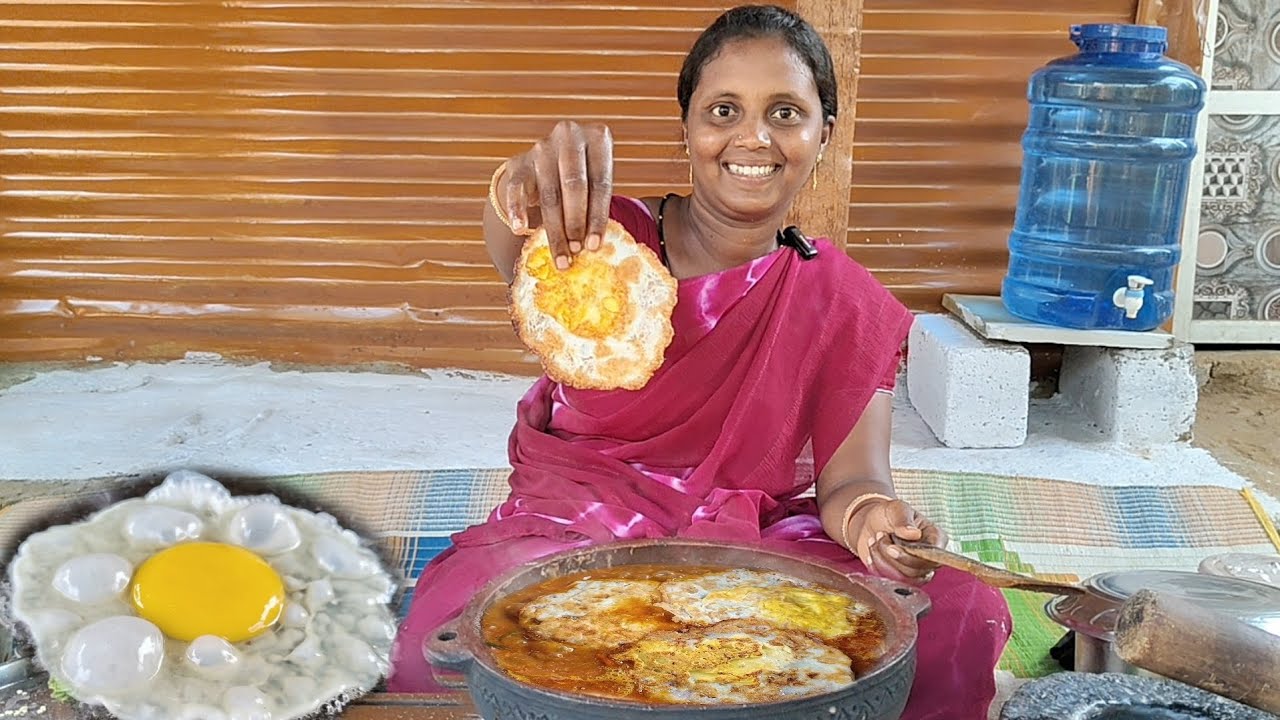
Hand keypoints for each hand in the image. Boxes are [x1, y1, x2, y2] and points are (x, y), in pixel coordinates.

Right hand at [501, 120, 613, 269]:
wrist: (551, 158)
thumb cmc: (585, 175)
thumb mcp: (598, 180)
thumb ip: (598, 205)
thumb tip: (595, 247)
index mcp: (598, 138)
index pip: (600, 183)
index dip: (597, 217)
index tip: (595, 245)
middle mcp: (569, 136)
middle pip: (573, 186)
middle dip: (575, 222)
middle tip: (576, 251)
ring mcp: (542, 147)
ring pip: (548, 194)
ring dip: (554, 229)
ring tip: (560, 255)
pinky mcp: (519, 161)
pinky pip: (516, 189)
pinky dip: (517, 210)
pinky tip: (520, 229)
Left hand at [846, 499, 946, 584]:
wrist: (872, 523)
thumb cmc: (890, 514)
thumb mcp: (896, 509)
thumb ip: (904, 519)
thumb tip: (914, 533)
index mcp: (936, 537)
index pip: (934, 557)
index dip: (913, 557)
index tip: (892, 547)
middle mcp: (929, 557)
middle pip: (917, 571)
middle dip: (892, 557)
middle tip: (880, 536)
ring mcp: (916, 570)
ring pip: (903, 579)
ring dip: (882, 561)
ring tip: (874, 541)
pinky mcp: (902, 578)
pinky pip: (890, 581)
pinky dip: (876, 567)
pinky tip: (872, 552)